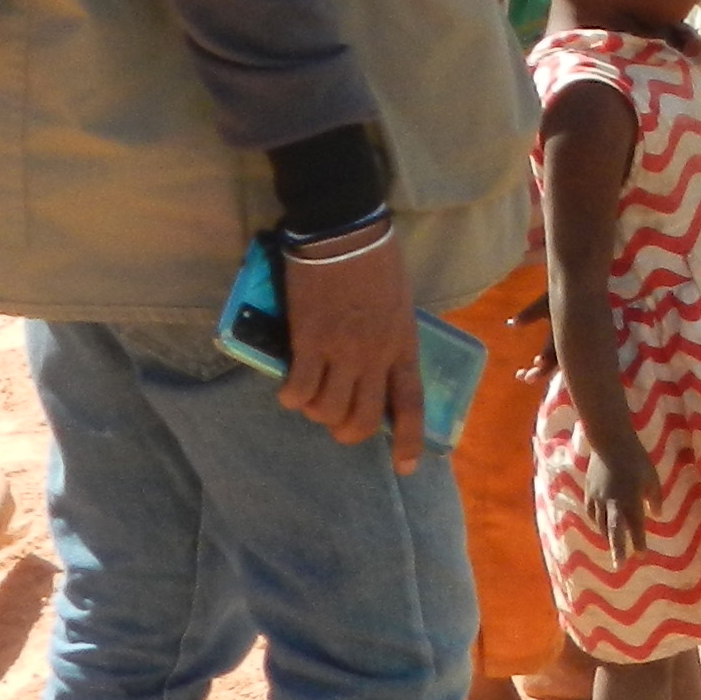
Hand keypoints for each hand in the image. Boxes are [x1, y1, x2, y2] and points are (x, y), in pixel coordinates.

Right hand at [281, 236, 425, 469]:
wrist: (342, 232)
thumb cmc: (375, 260)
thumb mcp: (400, 303)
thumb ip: (392, 337)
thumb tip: (379, 364)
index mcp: (403, 346)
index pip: (410, 404)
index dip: (408, 440)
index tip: (406, 467)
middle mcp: (375, 356)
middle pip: (363, 419)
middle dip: (347, 431)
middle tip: (336, 424)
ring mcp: (341, 351)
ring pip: (328, 409)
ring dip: (317, 412)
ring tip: (310, 399)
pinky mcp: (308, 340)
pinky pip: (298, 388)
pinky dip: (292, 396)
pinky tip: (289, 389)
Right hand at [588, 432, 656, 563]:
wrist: (610, 442)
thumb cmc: (636, 459)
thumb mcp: (651, 477)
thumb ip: (654, 498)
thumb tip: (657, 515)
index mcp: (631, 499)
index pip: (636, 526)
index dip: (639, 542)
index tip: (642, 556)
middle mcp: (613, 502)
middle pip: (614, 531)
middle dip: (618, 550)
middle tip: (620, 566)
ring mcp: (598, 498)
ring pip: (601, 524)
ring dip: (608, 536)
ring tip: (614, 546)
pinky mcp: (589, 492)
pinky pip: (591, 513)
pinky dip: (596, 522)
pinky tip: (601, 526)